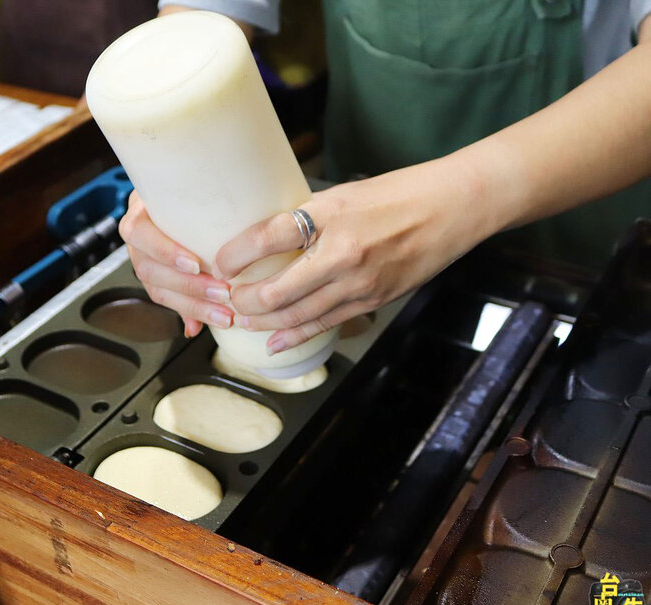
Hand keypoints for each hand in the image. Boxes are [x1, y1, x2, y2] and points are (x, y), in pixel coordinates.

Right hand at [120, 190, 232, 337]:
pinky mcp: (154, 279)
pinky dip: (187, 313)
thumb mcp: (193, 195)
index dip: (165, 252)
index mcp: (140, 212)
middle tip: (223, 294)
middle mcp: (137, 239)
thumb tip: (218, 243)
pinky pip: (166, 300)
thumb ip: (205, 209)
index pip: (139, 233)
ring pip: (157, 289)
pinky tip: (199, 326)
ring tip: (222, 313)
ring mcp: (142, 260)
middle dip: (189, 286)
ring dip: (192, 305)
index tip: (195, 265)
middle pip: (150, 269)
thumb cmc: (187, 192)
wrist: (175, 195)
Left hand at [215, 157, 498, 353]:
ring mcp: (360, 284)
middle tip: (225, 298)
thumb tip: (268, 236)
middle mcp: (343, 254)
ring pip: (298, 316)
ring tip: (239, 322)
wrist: (453, 209)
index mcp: (332, 216)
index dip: (236, 254)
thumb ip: (307, 216)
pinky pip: (325, 324)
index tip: (220, 261)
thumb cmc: (399, 194)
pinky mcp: (373, 302)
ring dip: (262, 322)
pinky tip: (272, 342)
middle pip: (277, 291)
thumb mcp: (344, 194)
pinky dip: (294, 336)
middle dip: (243, 301)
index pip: (269, 237)